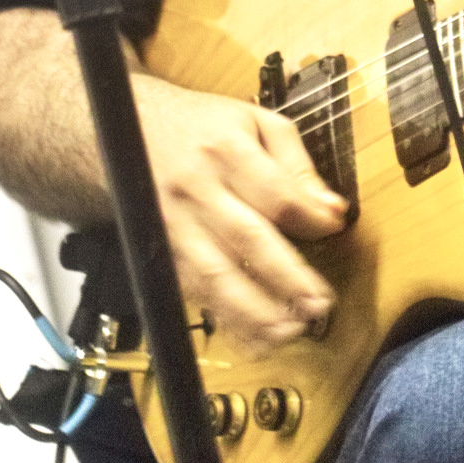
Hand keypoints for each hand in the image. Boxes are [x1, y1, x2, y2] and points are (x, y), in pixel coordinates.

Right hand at [134, 78, 349, 350]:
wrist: (128, 130)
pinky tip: (255, 339)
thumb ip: (297, 165)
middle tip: (319, 304)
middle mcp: (197, 189)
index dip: (307, 216)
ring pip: (214, 275)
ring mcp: (175, 223)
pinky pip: (194, 292)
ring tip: (290, 330)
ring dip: (254, 311)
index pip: (273, 192)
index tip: (335, 229)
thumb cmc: (202, 126)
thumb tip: (331, 210)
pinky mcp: (163, 250)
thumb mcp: (257, 123)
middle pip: (244, 239)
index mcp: (225, 149)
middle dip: (285, 277)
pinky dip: (225, 320)